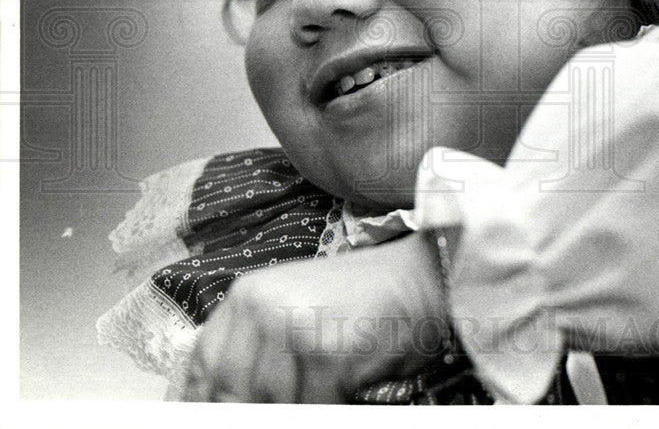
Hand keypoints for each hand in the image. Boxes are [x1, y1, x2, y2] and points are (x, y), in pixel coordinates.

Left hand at [179, 232, 448, 402]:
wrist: (424, 276)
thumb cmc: (368, 300)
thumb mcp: (298, 314)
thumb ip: (259, 349)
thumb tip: (226, 399)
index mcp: (247, 296)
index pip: (202, 367)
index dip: (206, 403)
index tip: (214, 416)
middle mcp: (259, 307)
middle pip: (229, 393)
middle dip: (250, 412)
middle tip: (289, 405)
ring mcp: (289, 327)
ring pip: (269, 406)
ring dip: (299, 407)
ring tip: (325, 391)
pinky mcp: (322, 351)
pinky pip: (311, 408)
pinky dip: (328, 408)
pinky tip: (346, 393)